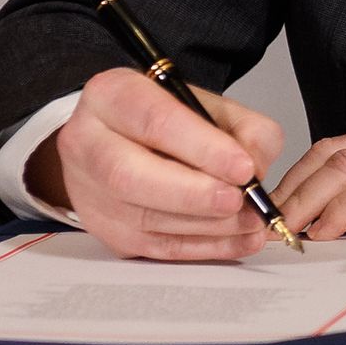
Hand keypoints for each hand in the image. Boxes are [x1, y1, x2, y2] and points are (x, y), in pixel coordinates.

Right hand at [34, 67, 284, 260]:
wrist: (116, 141)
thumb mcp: (206, 103)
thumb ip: (242, 127)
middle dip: (194, 194)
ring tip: (250, 221)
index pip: (153, 121)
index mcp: (111, 96)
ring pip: (145, 218)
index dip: (202, 147)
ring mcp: (91, 193)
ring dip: (207, 225)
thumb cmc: (162, 118)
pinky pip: (156, 247)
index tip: (242, 166)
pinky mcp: (107, 231)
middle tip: (239, 199)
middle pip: (132, 177)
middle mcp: (88, 144)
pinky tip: (238, 239)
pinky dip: (205, 247)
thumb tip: (257, 167)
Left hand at [269, 117, 345, 239]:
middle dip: (292, 188)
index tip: (278, 208)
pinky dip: (340, 210)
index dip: (300, 177)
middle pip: (330, 153)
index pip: (336, 148)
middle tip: (267, 222)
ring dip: (306, 200)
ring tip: (285, 230)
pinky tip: (325, 230)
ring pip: (343, 166)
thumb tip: (340, 224)